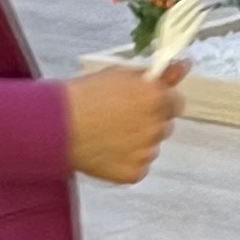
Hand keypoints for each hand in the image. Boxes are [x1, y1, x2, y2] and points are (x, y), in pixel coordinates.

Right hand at [65, 61, 183, 182]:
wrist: (56, 126)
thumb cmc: (84, 95)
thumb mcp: (119, 75)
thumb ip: (155, 75)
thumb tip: (183, 66)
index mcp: (156, 99)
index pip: (176, 103)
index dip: (161, 102)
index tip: (145, 102)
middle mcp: (156, 127)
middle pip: (164, 126)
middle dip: (149, 122)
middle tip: (120, 118)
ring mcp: (146, 153)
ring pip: (150, 147)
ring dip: (137, 142)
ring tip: (108, 135)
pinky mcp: (134, 173)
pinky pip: (138, 166)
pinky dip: (126, 161)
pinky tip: (106, 151)